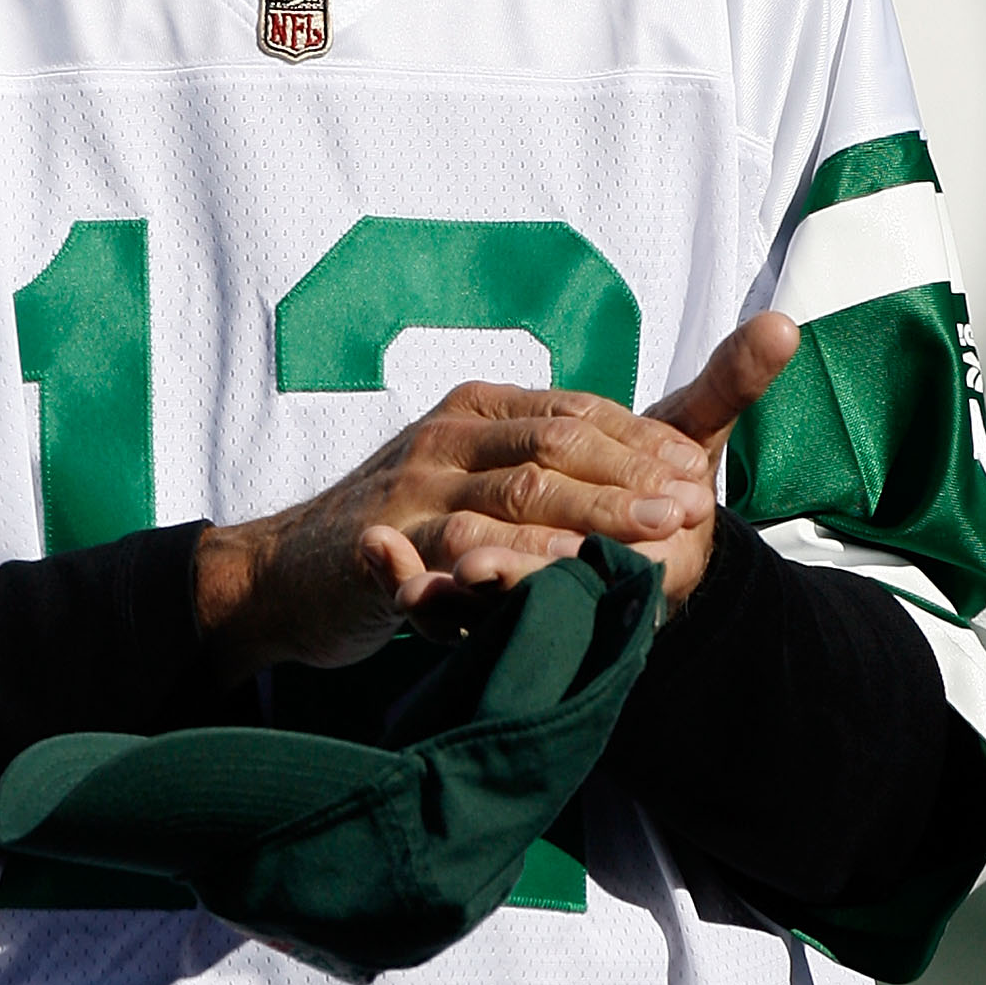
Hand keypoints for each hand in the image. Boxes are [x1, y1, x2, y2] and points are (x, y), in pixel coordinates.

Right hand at [193, 313, 799, 678]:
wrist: (287, 573)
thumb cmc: (404, 527)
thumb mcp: (479, 481)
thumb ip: (557, 465)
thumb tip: (663, 452)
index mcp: (478, 409)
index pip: (578, 412)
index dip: (643, 442)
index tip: (698, 473)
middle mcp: (445, 436)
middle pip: (556, 448)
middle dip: (631, 479)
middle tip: (693, 511)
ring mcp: (409, 490)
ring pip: (512, 498)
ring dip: (588, 519)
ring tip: (650, 542)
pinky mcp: (378, 548)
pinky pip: (446, 556)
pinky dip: (495, 564)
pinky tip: (547, 575)